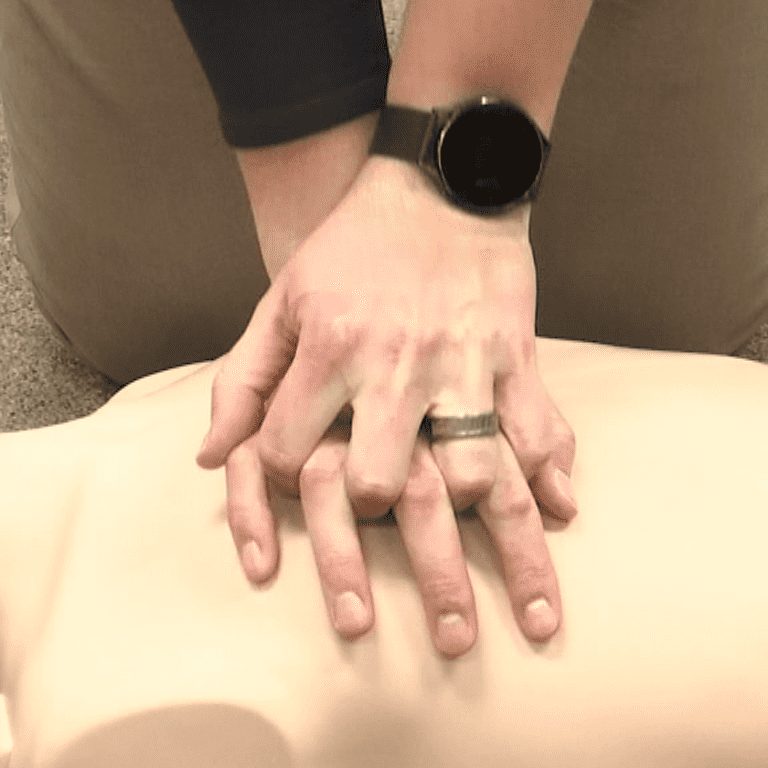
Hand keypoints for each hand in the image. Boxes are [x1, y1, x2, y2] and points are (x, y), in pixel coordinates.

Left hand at [198, 155, 577, 656]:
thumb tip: (209, 461)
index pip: (288, 453)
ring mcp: (462, 364)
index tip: (291, 506)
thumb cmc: (350, 249)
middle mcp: (394, 366)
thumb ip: (242, 381)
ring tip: (502, 588)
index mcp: (328, 352)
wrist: (439, 179)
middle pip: (379, 482)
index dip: (278, 491)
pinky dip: (552, 471)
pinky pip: (539, 424)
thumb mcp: (281, 303)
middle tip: (392, 553)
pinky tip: (559, 513)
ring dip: (483, 526)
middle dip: (375, 525)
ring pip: (474, 470)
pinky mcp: (515, 353)